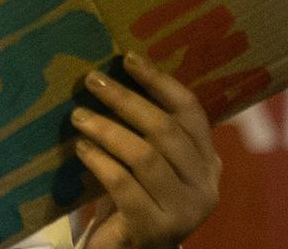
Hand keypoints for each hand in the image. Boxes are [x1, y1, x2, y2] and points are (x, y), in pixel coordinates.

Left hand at [71, 53, 221, 248]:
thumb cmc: (139, 197)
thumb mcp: (153, 161)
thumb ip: (148, 129)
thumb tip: (112, 74)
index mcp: (209, 161)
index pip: (191, 111)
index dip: (159, 81)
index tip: (127, 57)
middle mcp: (205, 186)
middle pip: (165, 130)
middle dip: (126, 100)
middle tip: (92, 81)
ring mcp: (184, 211)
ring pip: (144, 156)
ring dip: (107, 129)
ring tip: (78, 116)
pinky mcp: (156, 229)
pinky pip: (123, 184)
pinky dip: (99, 161)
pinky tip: (82, 149)